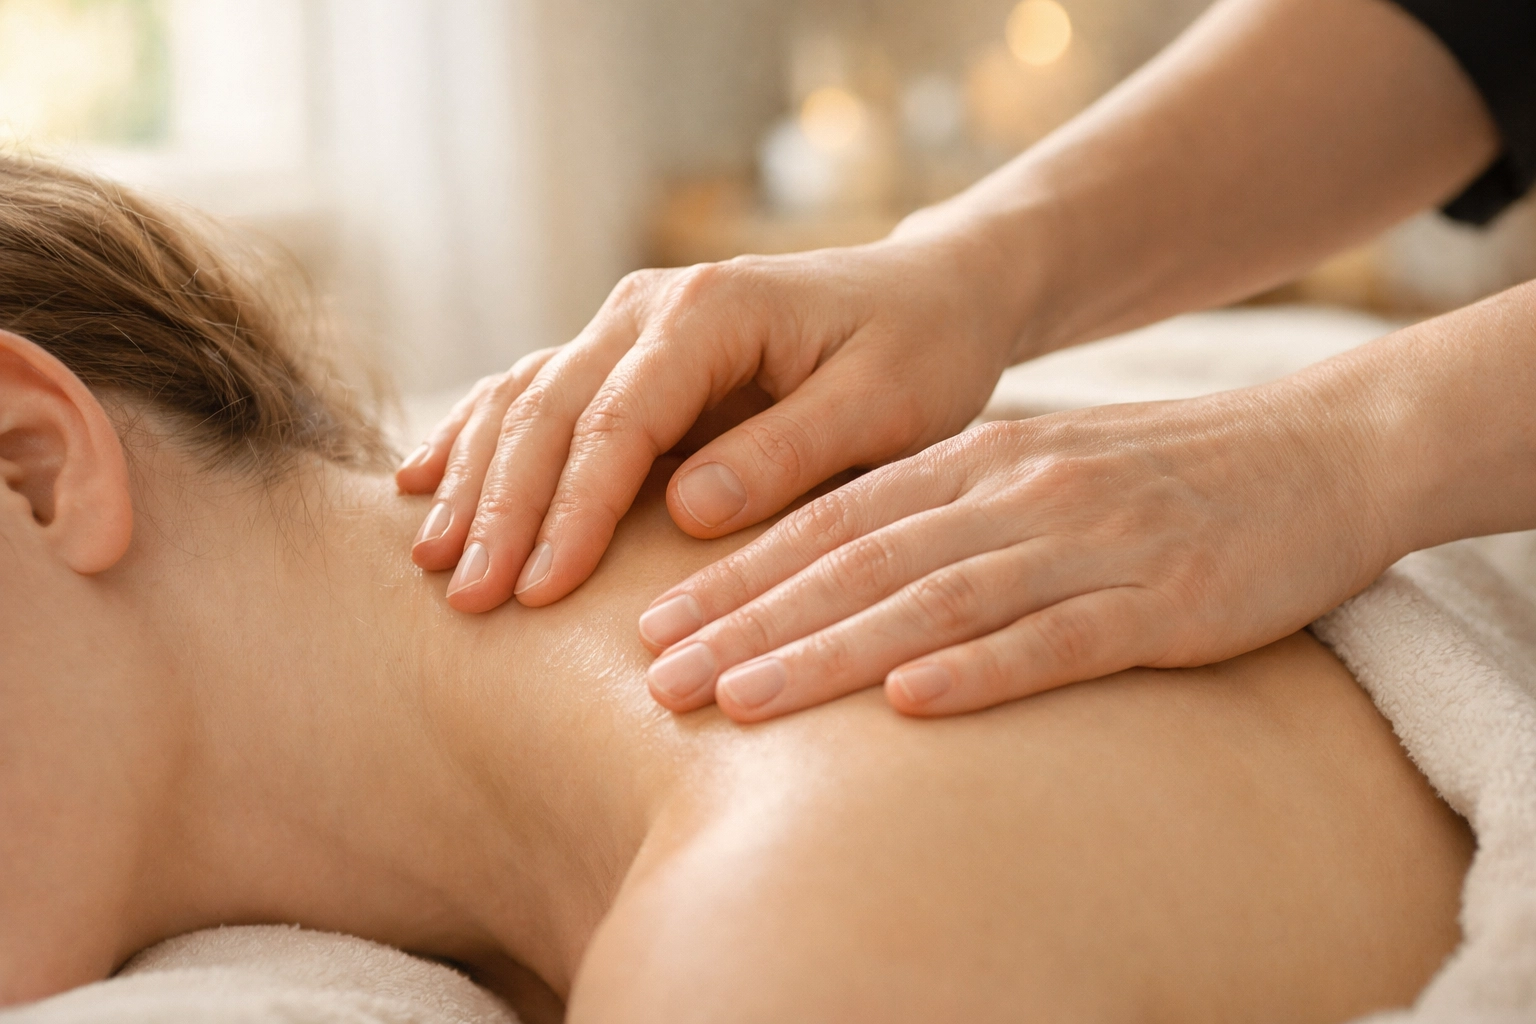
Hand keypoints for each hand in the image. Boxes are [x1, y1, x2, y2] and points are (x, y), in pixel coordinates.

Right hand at [396, 226, 1029, 611]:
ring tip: (432, 560)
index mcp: (712, 312)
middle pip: (550, 409)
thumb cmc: (920, 350)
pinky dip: (477, 439)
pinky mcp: (627, 356)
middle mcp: (651, 308)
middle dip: (502, 507)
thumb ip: (790, 452)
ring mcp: (629, 326)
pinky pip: (534, 394)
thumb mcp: (886, 404)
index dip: (572, 511)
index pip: (618, 421)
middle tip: (467, 599)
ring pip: (524, 399)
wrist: (930, 295)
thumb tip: (686, 511)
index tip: (539, 595)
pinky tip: (424, 483)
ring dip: (474, 478)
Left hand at [637, 383, 1397, 720]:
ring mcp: (1089, 542)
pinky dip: (979, 669)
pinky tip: (910, 703)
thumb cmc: (1158, 475)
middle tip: (657, 675)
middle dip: (748, 620)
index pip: (831, 518)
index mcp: (977, 458)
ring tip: (741, 698)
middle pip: (858, 560)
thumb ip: (941, 512)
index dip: (736, 573)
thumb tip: (833, 570)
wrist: (1317, 451)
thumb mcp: (1035, 470)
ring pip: (935, 598)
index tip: (651, 623)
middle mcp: (1015, 490)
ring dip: (829, 650)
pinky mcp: (1165, 599)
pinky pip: (1059, 638)